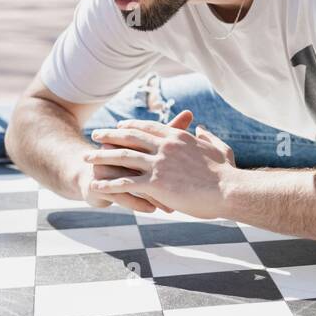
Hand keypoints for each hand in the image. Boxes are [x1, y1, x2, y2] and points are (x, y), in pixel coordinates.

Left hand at [82, 110, 237, 218]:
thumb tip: (202, 128)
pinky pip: (125, 182)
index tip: (119, 126)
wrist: (229, 189)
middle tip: (95, 136)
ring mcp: (159, 164)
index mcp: (179, 137)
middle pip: (130, 137)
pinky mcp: (156, 183)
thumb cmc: (227, 173)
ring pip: (122, 157)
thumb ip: (208, 137)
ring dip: (102, 156)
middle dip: (110, 135)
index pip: (149, 127)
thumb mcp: (220, 148)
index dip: (131, 126)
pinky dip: (109, 183)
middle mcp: (165, 146)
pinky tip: (97, 185)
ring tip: (86, 158)